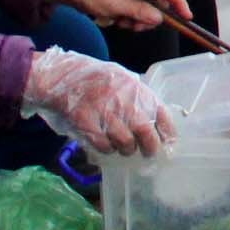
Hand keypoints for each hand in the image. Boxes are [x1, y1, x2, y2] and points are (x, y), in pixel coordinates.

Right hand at [25, 46, 171, 155]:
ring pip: (126, 143)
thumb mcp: (122, 80)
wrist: (61, 76)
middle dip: (149, 148)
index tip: (168, 145)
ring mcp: (105, 112)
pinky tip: (104, 144)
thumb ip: (137, 98)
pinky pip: (104, 146)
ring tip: (122, 147)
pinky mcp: (87, 124)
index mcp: (137, 89)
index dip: (167, 134)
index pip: (162, 115)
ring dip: (126, 149)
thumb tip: (154, 124)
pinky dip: (106, 149)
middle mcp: (124, 101)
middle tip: (147, 154)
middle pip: (146, 133)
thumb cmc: (94, 79)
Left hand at [50, 0, 193, 33]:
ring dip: (135, 22)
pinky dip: (127, 21)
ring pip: (146, 12)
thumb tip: (160, 19)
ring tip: (119, 21)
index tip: (186, 17)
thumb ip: (139, 11)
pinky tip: (114, 20)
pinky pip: (135, 14)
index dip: (179, 2)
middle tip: (134, 25)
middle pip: (158, 4)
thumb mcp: (115, 4)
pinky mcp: (125, 0)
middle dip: (148, 18)